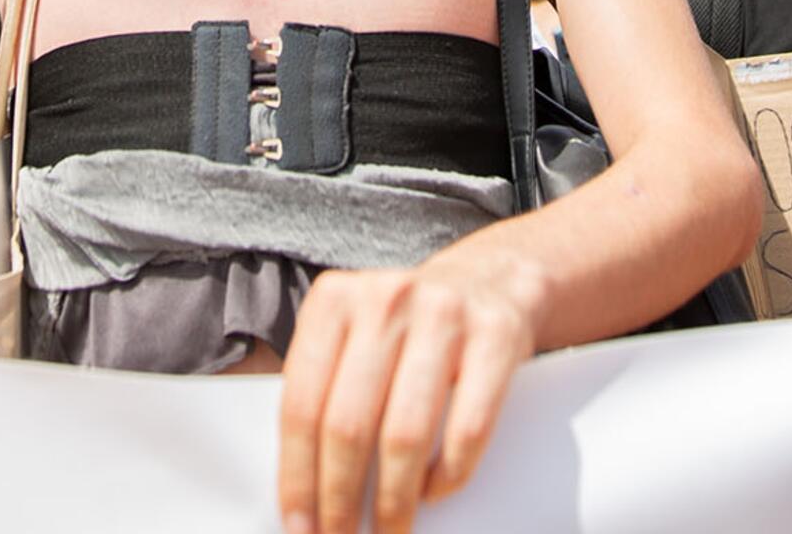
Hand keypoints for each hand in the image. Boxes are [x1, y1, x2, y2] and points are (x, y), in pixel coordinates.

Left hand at [277, 257, 539, 533]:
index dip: (297, 476)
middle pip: (348, 425)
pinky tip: (434, 494)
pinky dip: (448, 475)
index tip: (298, 527)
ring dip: (393, 502)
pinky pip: (467, 426)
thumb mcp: (353, 334)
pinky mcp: (495, 336)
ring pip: (404, 434)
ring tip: (389, 532)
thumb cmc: (404, 329)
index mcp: (334, 300)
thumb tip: (297, 492)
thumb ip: (322, 388)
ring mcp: (442, 314)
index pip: (300, 404)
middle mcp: (385, 299)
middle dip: (340, 500)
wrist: (489, 282)